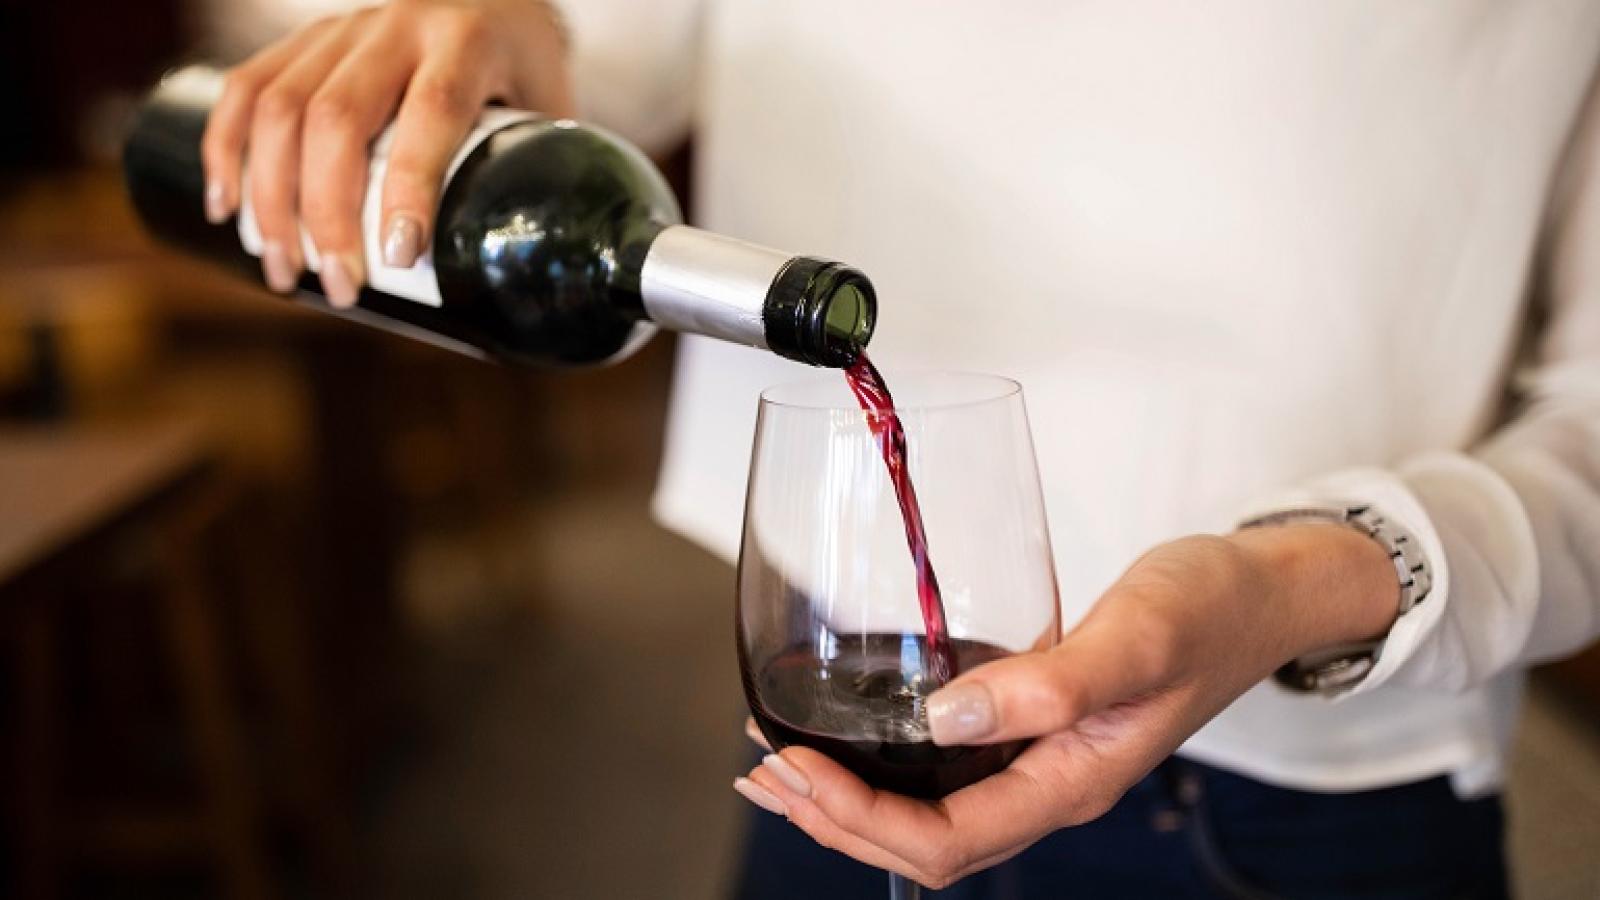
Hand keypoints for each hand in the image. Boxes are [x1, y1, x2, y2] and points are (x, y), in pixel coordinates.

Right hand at [201, 0, 573, 305]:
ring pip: (281, 106)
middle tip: (338, 287)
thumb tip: (560, 278)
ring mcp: (344, 28)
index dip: (409, 184)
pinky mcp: (307, 40)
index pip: (432, 110)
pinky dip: (227, 148)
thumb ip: (547, 178)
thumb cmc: (527, 69)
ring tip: (284, 272)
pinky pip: (246, 85)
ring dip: (270, 198)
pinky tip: (226, 205)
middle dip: (326, 213)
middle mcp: (398, 24)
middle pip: (337, 117)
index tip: (398, 257)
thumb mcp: (552, 109)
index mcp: (469, 39)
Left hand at [734, 524, 1398, 888]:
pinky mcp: (1033, 725)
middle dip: (832, 817)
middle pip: (920, 844)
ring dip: (846, 794)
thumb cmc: (1210, 610)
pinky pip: (943, 768)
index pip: (942, 842)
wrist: (1262, 593)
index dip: (857, 818)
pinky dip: (883, 758)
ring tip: (777, 759)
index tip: (793, 765)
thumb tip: (944, 719)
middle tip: (759, 768)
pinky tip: (848, 728)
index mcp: (1069, 783)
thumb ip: (1052, 682)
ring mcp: (1039, 761)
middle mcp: (1047, 785)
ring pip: (926, 811)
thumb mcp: (1139, 637)